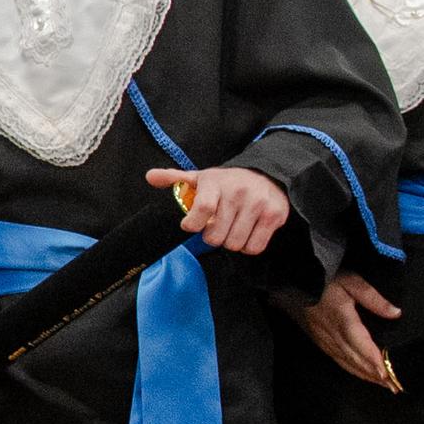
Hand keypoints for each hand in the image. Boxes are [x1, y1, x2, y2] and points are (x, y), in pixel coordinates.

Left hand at [152, 162, 288, 256]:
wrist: (267, 175)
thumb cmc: (227, 182)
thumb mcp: (201, 177)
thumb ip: (175, 178)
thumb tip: (149, 177)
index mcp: (215, 183)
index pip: (202, 208)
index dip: (193, 224)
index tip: (191, 225)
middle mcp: (237, 193)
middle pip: (216, 236)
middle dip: (213, 236)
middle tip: (217, 226)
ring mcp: (258, 204)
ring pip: (234, 244)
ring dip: (230, 242)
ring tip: (232, 228)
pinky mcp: (274, 216)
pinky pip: (254, 247)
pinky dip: (248, 246)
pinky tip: (246, 232)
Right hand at [287, 270, 404, 391]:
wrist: (291, 283)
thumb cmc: (323, 280)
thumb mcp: (351, 281)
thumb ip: (373, 298)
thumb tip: (395, 313)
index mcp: (343, 320)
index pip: (362, 346)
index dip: (374, 362)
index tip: (387, 376)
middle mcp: (333, 335)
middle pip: (356, 359)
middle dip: (375, 375)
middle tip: (393, 387)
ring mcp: (325, 340)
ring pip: (347, 363)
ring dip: (365, 375)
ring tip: (383, 385)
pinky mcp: (319, 341)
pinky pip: (338, 360)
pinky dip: (352, 370)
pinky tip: (361, 374)